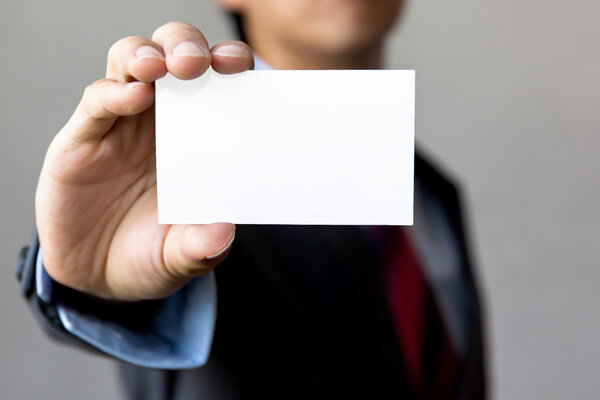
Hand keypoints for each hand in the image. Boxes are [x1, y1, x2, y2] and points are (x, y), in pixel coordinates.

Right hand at [35, 22, 252, 300]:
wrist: (98, 277)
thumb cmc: (151, 253)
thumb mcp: (183, 255)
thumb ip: (202, 244)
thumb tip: (223, 232)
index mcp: (198, 137)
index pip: (218, 84)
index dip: (230, 65)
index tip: (244, 67)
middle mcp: (162, 121)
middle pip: (174, 56)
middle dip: (189, 47)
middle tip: (204, 63)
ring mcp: (121, 125)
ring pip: (132, 63)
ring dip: (149, 55)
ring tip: (163, 67)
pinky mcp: (83, 139)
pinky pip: (97, 102)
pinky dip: (114, 94)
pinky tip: (134, 97)